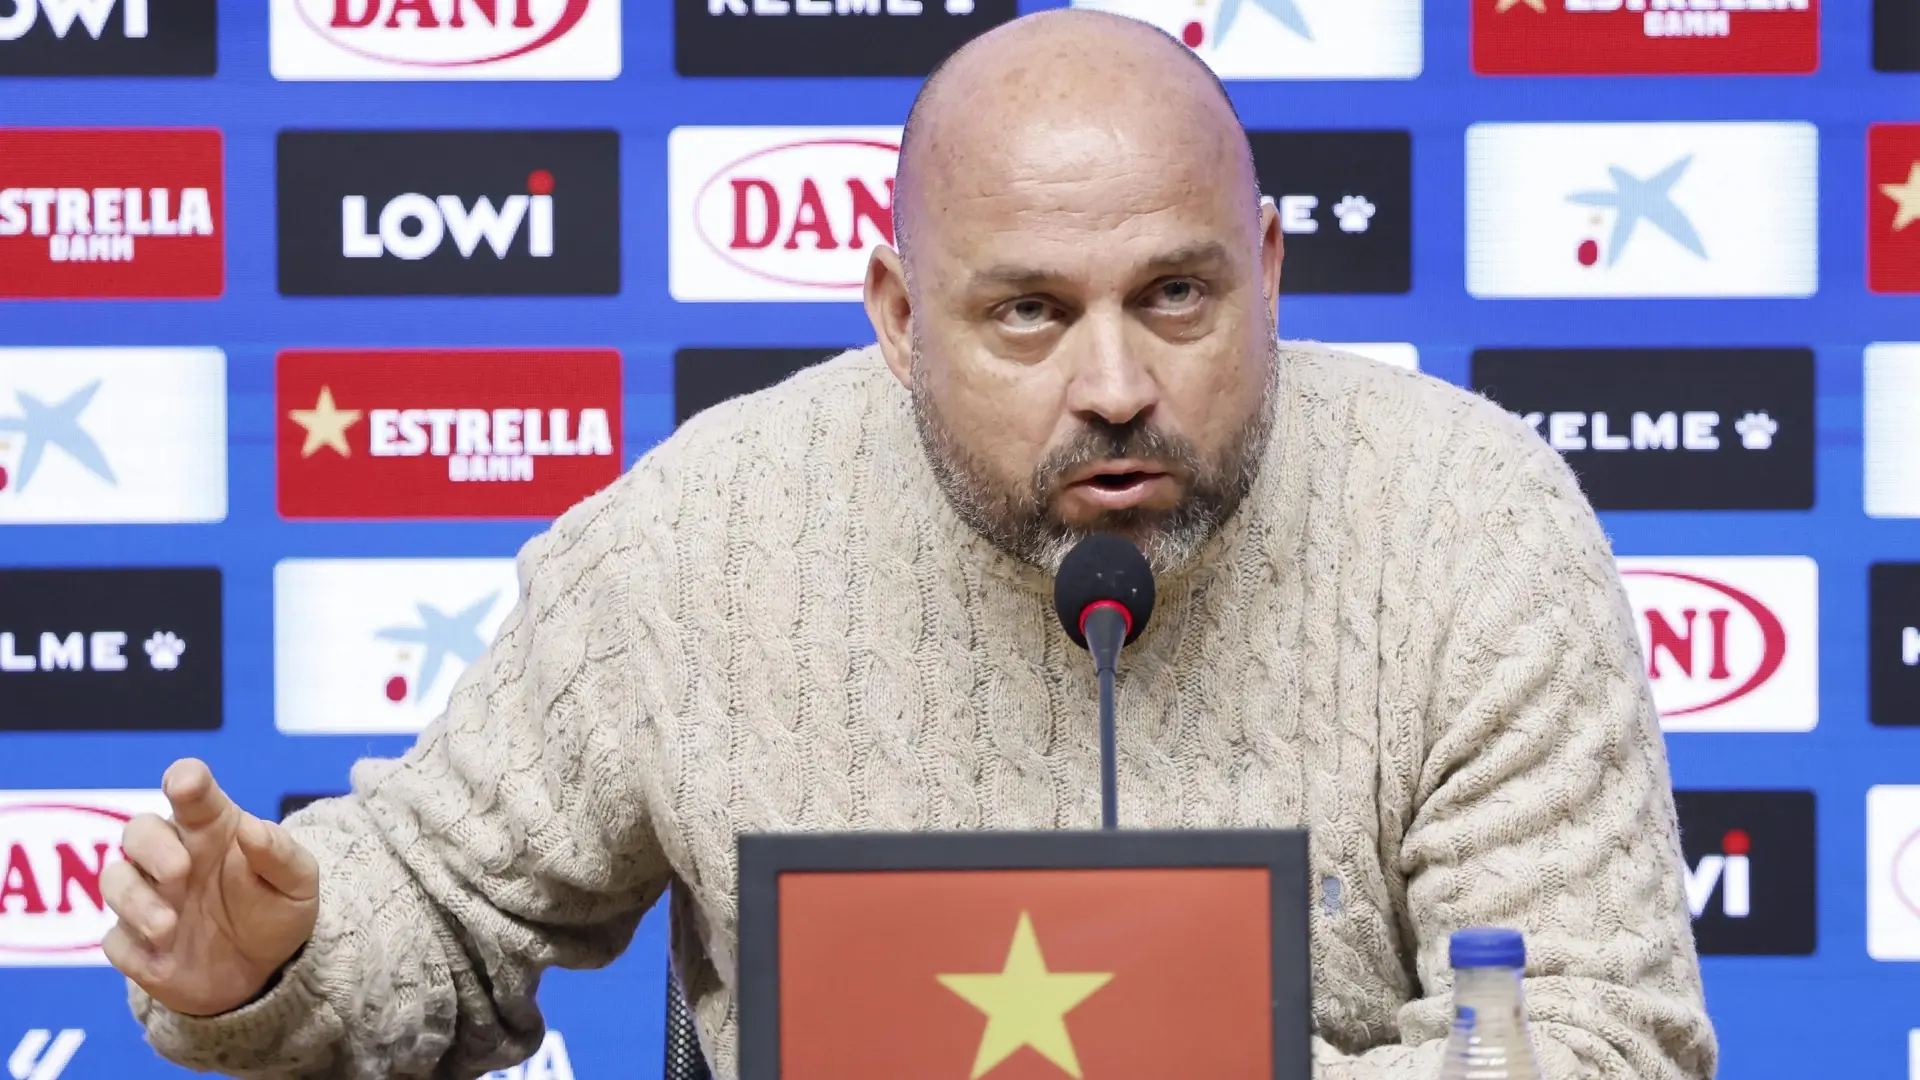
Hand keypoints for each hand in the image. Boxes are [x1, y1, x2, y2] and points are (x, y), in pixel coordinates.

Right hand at [102, 758, 319, 1016]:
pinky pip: (116, 940)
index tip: (185, 782)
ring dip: (135, 901)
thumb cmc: (276, 910)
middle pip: (139, 830)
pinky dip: (135, 950)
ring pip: (115, 880)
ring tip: (168, 927)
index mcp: (212, 828)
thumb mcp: (297, 884)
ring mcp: (147, 898)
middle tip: (180, 871)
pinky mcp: (133, 942)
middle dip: (151, 847)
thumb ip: (280, 853)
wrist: (263, 973)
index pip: (192, 791)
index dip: (185, 779)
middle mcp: (172, 855)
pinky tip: (163, 961)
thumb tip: (252, 827)